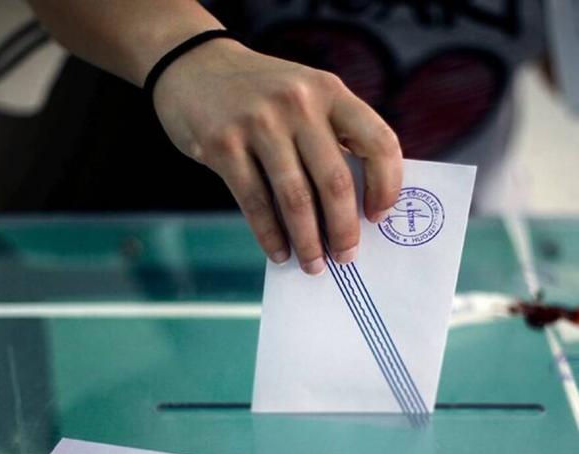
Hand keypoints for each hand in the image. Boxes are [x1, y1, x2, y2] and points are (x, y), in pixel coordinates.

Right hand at [152, 39, 401, 274]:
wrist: (192, 65)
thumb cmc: (258, 93)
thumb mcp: (302, 95)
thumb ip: (328, 135)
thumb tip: (351, 207)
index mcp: (328, 90)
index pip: (377, 142)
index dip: (387, 185)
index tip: (378, 216)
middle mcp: (297, 103)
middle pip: (335, 181)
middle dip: (344, 229)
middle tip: (345, 256)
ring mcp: (258, 123)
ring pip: (295, 199)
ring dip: (308, 241)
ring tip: (313, 264)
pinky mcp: (223, 145)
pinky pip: (254, 203)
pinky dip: (270, 235)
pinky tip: (278, 252)